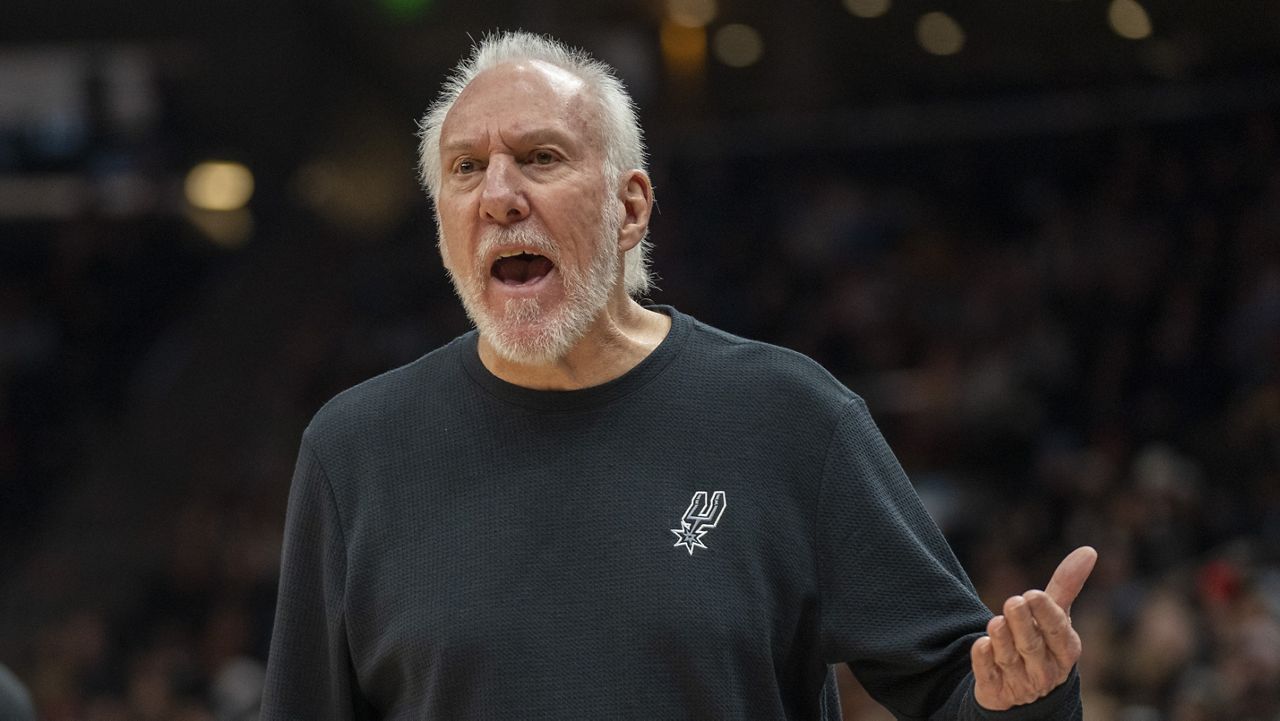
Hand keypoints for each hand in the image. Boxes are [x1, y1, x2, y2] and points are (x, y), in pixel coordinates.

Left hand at [970, 546, 1096, 710]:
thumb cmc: (1044, 641)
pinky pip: (988, 676)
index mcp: (1065, 650)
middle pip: (1032, 645)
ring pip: (1009, 659)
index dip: (1045, 613)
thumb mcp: (1057, 615)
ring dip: (1002, 639)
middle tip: (1013, 601)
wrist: (1024, 689)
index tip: (1032, 594)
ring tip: (995, 621)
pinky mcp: (996, 692)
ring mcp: (1021, 683)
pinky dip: (983, 661)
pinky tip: (981, 645)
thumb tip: (1089, 550)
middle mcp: (1045, 670)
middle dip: (1022, 624)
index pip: (1057, 631)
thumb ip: (1067, 585)